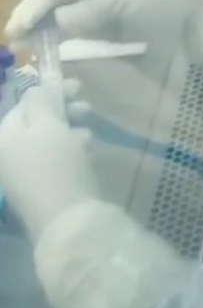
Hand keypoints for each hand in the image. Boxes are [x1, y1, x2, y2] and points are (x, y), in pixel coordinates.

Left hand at [0, 88, 97, 244]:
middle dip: (64, 114)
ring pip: (49, 144)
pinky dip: (72, 156)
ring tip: (89, 140)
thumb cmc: (55, 165)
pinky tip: (88, 159)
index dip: (50, 91)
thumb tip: (35, 90)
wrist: (66, 221)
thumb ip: (41, 101)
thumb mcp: (49, 125)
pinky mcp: (41, 192)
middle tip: (87, 109)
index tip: (78, 87)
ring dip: (71, 135)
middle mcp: (8, 156)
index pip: (24, 105)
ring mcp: (23, 177)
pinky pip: (56, 164)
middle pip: (37, 124)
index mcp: (4, 137)